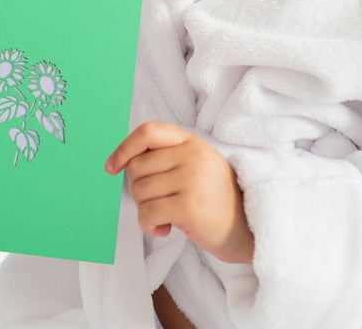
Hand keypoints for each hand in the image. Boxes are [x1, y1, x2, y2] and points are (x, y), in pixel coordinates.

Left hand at [105, 122, 253, 264]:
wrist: (248, 229)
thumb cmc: (215, 198)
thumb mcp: (197, 163)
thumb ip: (168, 155)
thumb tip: (125, 160)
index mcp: (191, 140)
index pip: (147, 132)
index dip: (124, 148)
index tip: (112, 166)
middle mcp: (192, 155)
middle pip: (137, 166)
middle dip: (137, 189)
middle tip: (156, 202)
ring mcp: (191, 180)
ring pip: (139, 191)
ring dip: (144, 210)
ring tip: (165, 216)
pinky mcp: (188, 207)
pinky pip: (147, 213)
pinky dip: (148, 225)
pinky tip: (165, 228)